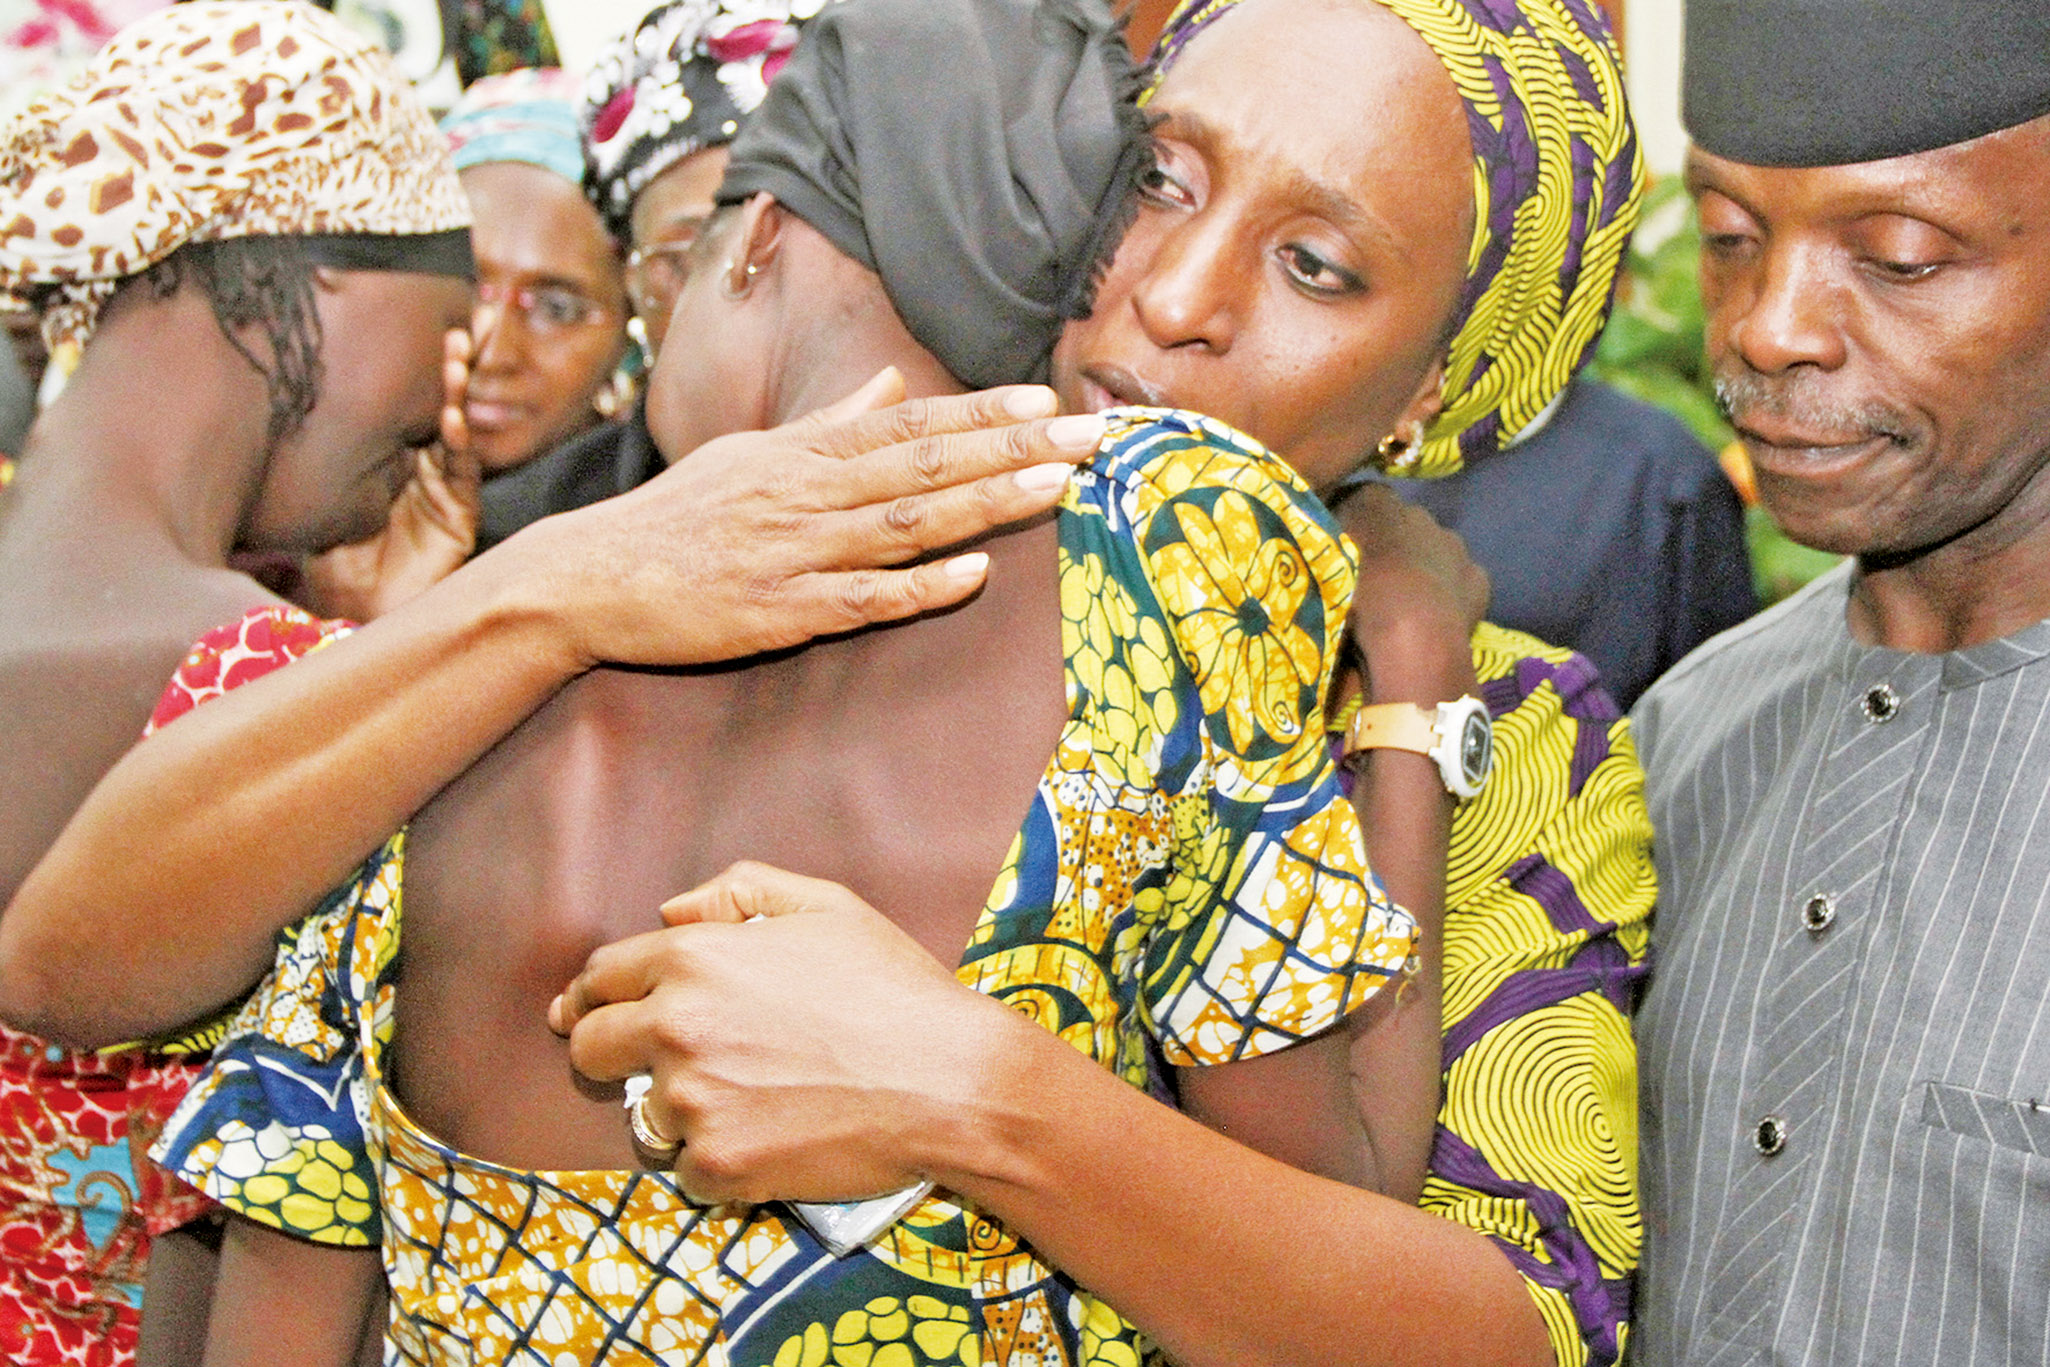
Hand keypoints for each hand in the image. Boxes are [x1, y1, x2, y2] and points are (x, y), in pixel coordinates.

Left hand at [300, 330, 479, 621]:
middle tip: (450, 330)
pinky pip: (463, 476)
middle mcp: (418, 472)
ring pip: (454, 435)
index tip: (406, 330)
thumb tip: (272, 408)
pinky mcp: (459, 520)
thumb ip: (314, 465)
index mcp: (387, 463)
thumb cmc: (328, 565)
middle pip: (435, 411)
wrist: (352, 619)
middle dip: (445, 372)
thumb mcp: (313, 501)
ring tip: (455, 363)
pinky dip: (459, 446)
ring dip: (456, 398)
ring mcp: (441, 494)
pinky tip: (451, 419)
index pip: (403, 408)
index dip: (410, 373)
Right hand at [502, 369, 1106, 670]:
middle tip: (1089, 434)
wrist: (588, 577)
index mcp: (803, 453)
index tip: (1049, 398)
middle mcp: (808, 493)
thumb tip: (893, 383)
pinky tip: (974, 576)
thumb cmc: (674, 518)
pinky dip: (920, 587)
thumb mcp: (750, 453)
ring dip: (985, 502)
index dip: (983, 411)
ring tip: (1055, 484)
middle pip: (926, 464)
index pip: (910, 423)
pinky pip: (862, 599)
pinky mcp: (781, 613)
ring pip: (907, 523)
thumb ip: (829, 426)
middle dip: (1013, 446)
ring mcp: (797, 552)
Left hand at [549, 862, 1026, 1204]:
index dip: (591, 994)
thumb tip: (669, 911)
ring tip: (739, 1102)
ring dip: (674, 1112)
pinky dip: (717, 1161)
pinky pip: (686, 1170)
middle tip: (646, 1065)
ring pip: (642, 1116)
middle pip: (592, 1048)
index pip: (601, 976)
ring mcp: (692, 1101)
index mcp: (695, 958)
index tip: (584, 1012)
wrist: (949, 1081)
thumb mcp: (827, 907)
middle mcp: (677, 1027)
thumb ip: (740, 891)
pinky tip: (767, 1141)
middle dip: (608, 1052)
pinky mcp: (718, 1163)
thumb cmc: (895, 989)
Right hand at [1334, 483, 1485, 701]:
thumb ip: (1322, 540)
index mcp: (1377, 502)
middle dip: (1391, 547)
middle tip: (1374, 582)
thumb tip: (1324, 532)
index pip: (1359, 499)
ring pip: (1435, 551)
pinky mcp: (1478, 579)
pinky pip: (1461, 580)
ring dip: (1422, 569)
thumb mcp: (1321, 561)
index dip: (1352, 524)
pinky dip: (1450, 593)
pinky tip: (1436, 617)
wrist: (1411, 634)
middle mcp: (1419, 513)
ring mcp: (1454, 546)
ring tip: (1405, 605)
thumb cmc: (1356, 593)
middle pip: (1402, 525)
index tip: (1343, 551)